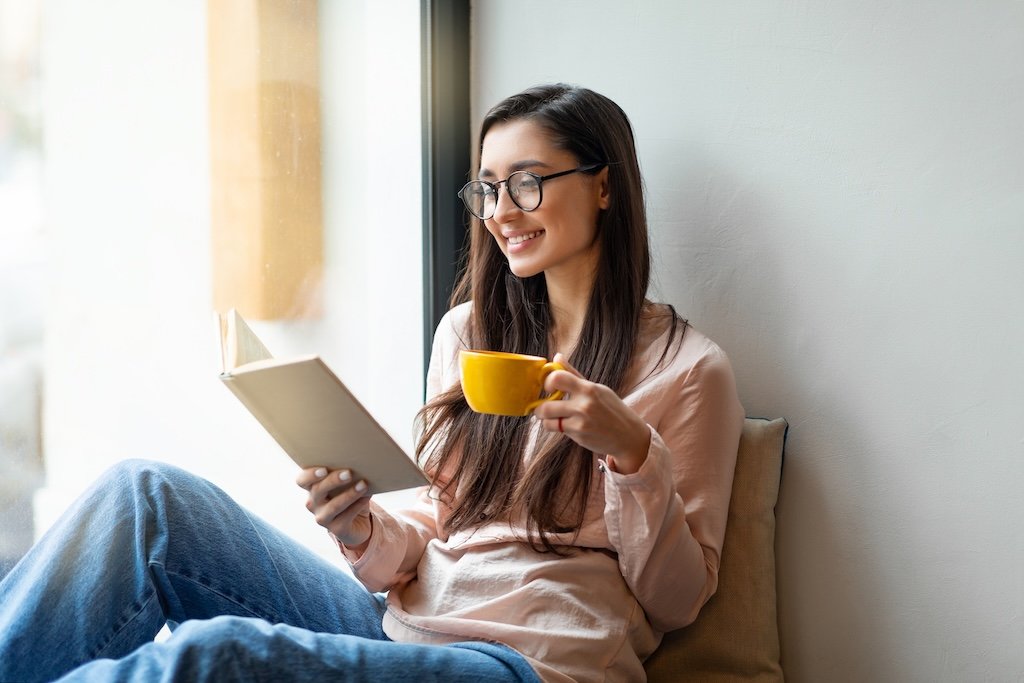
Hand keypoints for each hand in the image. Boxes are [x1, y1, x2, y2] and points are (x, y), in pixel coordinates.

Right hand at [295, 467, 372, 549]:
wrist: (359, 522)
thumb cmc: (349, 494)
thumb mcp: (346, 484)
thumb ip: (346, 475)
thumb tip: (360, 465)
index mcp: (312, 488)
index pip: (302, 480)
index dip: (310, 475)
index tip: (323, 469)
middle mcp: (313, 503)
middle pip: (317, 491)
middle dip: (333, 481)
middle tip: (348, 473)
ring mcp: (323, 518)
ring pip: (333, 506)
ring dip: (349, 494)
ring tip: (363, 485)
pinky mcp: (336, 529)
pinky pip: (346, 517)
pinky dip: (357, 505)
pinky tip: (366, 497)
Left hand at [532, 353, 651, 473]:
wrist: (628, 435)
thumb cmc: (611, 410)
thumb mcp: (597, 389)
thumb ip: (573, 374)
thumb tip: (557, 356)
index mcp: (588, 388)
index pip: (557, 378)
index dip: (547, 382)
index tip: (548, 388)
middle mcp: (584, 404)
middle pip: (547, 405)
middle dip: (540, 408)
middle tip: (543, 408)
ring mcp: (581, 421)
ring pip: (547, 420)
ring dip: (546, 419)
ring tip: (552, 418)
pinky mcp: (579, 434)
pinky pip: (556, 429)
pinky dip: (555, 428)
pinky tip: (564, 425)